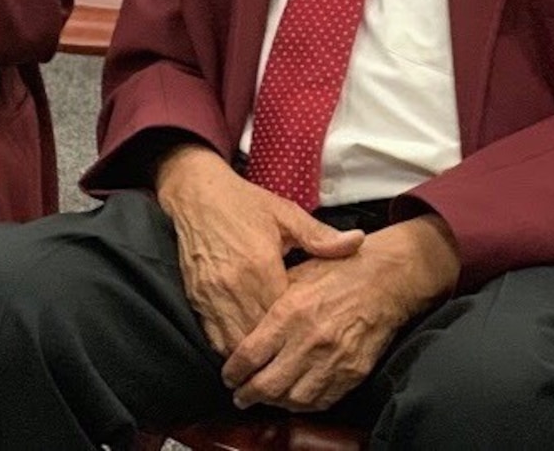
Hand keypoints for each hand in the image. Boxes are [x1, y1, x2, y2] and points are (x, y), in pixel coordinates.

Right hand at [154, 145, 363, 356]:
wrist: (196, 194)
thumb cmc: (243, 203)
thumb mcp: (285, 213)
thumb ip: (320, 235)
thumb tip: (358, 241)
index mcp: (259, 266)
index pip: (283, 316)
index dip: (299, 331)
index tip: (315, 338)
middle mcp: (232, 286)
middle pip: (258, 337)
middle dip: (277, 351)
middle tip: (297, 358)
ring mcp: (211, 295)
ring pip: (233, 343)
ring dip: (253, 355)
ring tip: (274, 360)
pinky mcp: (196, 298)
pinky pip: (213, 337)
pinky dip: (230, 348)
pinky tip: (246, 350)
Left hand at [222, 215, 460, 411]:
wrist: (385, 279)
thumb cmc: (336, 272)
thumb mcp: (294, 275)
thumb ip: (268, 304)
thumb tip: (242, 327)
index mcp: (289, 313)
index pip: (250, 355)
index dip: (233, 372)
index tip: (228, 376)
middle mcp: (309, 340)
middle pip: (268, 384)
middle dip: (247, 395)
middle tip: (239, 396)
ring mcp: (333, 359)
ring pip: (294, 399)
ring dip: (274, 403)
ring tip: (264, 399)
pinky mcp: (353, 372)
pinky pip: (322, 400)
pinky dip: (303, 405)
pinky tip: (293, 399)